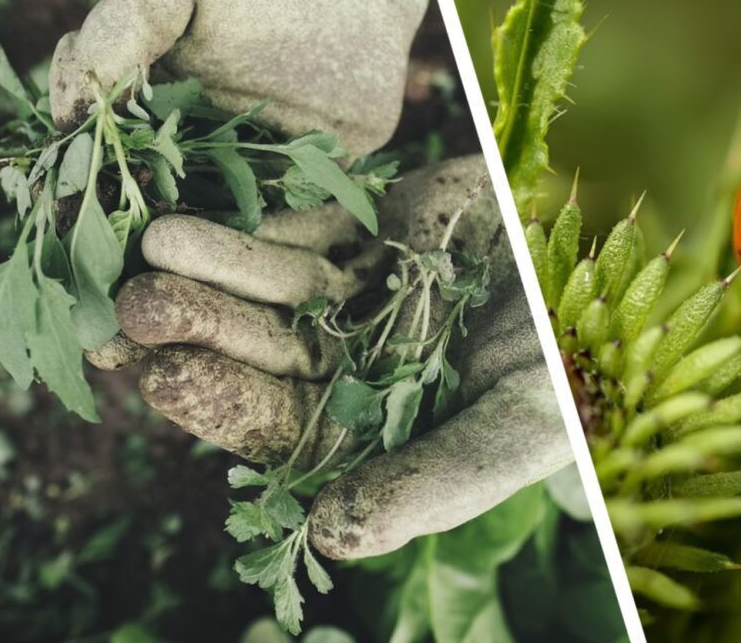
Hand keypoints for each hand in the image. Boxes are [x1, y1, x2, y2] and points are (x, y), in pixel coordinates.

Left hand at [94, 156, 572, 558]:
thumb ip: (431, 483)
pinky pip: (306, 223)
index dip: (221, 403)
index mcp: (371, 431)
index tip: (167, 377)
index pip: (279, 426)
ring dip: (213, 265)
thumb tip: (331, 538)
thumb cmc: (575, 369)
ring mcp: (357, 298)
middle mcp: (351, 367)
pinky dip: (260, 216)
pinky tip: (208, 203)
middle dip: (199, 328)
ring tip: (158, 240)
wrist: (605, 271)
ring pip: (272, 286)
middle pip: (260, 352)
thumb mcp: (516, 431)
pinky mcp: (371, 233)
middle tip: (135, 304)